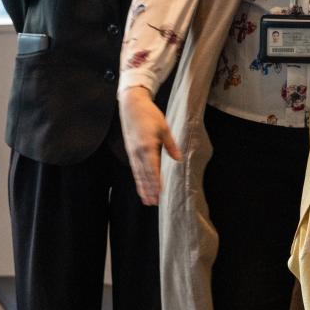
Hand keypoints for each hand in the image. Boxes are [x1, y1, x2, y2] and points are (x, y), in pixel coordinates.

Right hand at [118, 86, 180, 205]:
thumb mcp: (164, 128)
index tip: (160, 193)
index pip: (153, 168)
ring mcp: (133, 153)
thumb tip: (178, 159)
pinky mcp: (131, 152)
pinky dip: (138, 180)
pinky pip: (135, 170)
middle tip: (155, 203)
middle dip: (150, 190)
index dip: (156, 182)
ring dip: (143, 188)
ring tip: (148, 201)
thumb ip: (171, 145)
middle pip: (144, 175)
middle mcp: (138, 152)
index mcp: (148, 146)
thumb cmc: (150, 115)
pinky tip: (141, 188)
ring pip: (138, 174)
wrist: (132, 106)